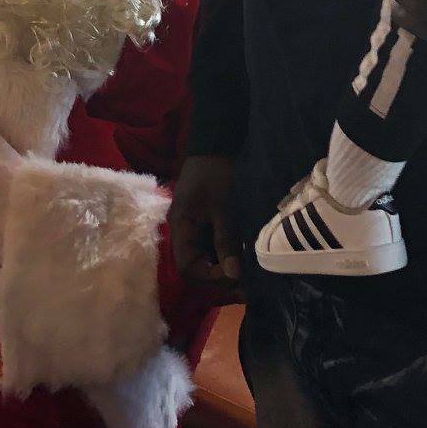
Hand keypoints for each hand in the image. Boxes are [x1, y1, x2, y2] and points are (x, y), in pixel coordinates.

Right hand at [169, 154, 240, 288]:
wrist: (214, 145)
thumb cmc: (216, 174)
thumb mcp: (223, 208)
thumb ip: (225, 241)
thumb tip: (233, 274)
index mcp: (181, 227)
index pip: (187, 266)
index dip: (209, 276)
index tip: (233, 274)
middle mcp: (182, 231)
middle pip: (194, 265)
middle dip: (217, 276)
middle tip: (243, 282)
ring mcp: (192, 226)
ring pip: (203, 257)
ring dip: (221, 266)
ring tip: (245, 273)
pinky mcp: (202, 222)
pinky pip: (209, 245)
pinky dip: (223, 253)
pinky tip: (240, 256)